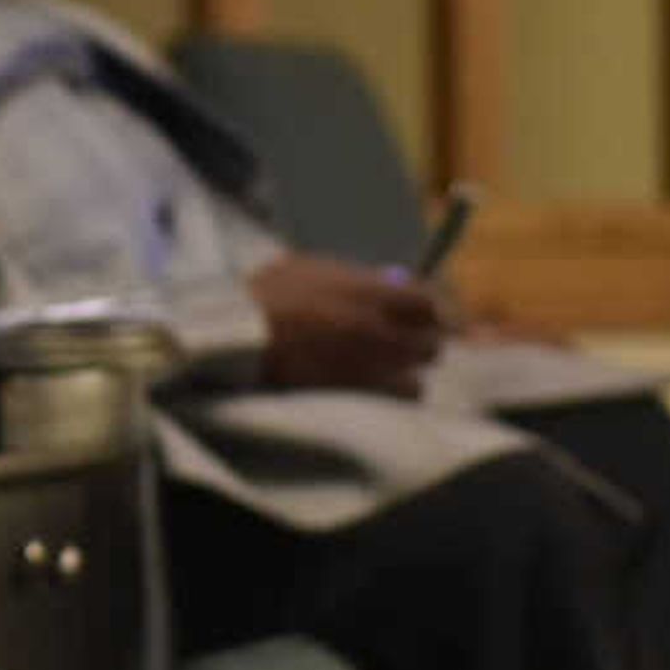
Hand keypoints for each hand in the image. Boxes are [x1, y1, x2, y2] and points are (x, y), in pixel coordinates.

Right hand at [249, 253, 444, 397]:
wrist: (238, 337)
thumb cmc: (266, 295)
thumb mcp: (308, 268)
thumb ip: (351, 277)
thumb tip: (385, 283)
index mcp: (369, 294)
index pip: (427, 303)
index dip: (431, 312)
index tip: (428, 317)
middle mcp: (379, 330)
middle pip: (430, 343)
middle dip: (424, 344)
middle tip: (413, 344)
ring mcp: (369, 366)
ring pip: (417, 380)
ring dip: (407, 375)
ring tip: (392, 372)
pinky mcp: (355, 395)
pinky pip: (393, 401)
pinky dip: (392, 396)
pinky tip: (377, 390)